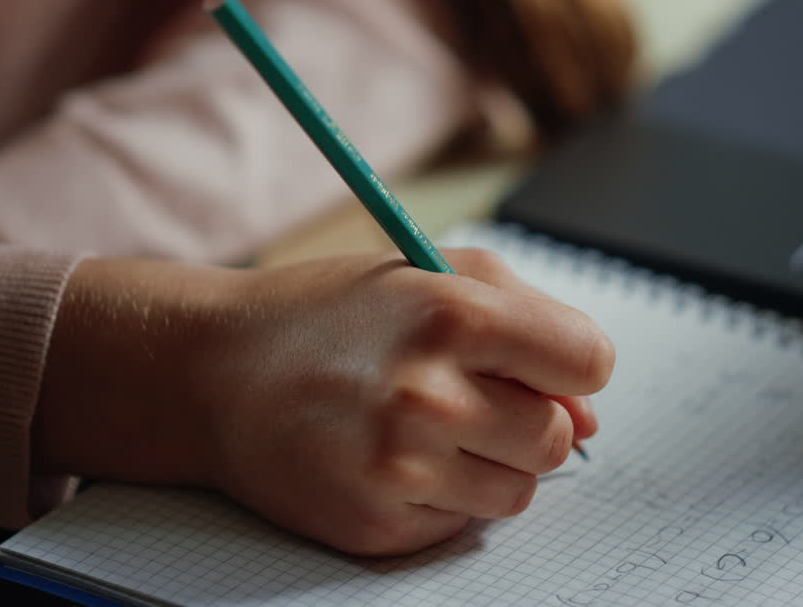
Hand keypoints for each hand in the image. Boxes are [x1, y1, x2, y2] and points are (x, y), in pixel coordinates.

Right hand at [37, 249, 612, 555]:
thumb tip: (589, 412)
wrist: (213, 375)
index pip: (588, 360)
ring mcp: (402, 470)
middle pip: (559, 437)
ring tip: (424, 428)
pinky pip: (462, 524)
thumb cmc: (327, 316)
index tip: (540, 365)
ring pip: (519, 491)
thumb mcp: (425, 275)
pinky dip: (441, 497)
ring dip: (489, 464)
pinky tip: (389, 460)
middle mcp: (430, 396)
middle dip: (528, 418)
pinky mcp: (378, 527)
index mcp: (452, 315)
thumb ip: (526, 319)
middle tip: (467, 396)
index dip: (570, 364)